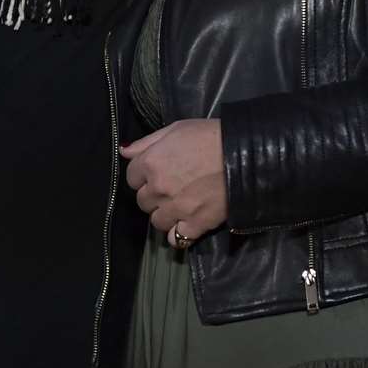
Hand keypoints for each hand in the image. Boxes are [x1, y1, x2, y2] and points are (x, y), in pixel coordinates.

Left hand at [120, 119, 227, 246]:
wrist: (244, 154)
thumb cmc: (209, 135)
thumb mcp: (176, 129)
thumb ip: (146, 143)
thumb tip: (124, 153)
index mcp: (151, 163)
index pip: (132, 177)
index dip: (144, 174)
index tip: (159, 171)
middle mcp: (159, 188)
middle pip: (143, 201)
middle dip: (154, 195)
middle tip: (173, 186)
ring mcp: (176, 209)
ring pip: (156, 221)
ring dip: (165, 214)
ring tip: (181, 205)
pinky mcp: (195, 224)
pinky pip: (176, 239)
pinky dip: (179, 233)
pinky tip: (187, 223)